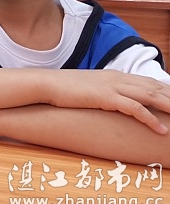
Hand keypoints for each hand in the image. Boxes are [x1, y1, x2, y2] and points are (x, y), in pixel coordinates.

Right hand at [44, 70, 169, 133]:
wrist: (47, 84)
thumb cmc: (65, 89)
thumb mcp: (89, 88)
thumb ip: (105, 91)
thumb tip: (113, 101)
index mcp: (115, 75)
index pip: (149, 82)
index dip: (167, 91)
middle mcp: (117, 78)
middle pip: (154, 87)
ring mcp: (112, 86)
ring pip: (150, 95)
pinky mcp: (105, 97)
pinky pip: (134, 108)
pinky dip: (150, 118)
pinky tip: (161, 129)